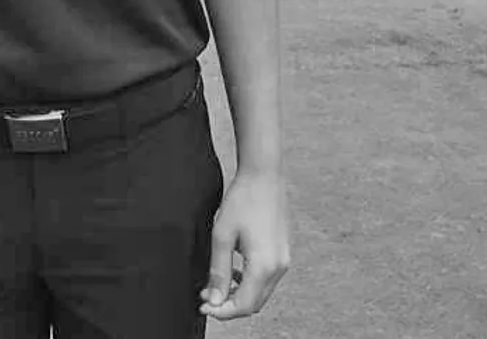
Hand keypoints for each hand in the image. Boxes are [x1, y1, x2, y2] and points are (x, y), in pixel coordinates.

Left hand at [199, 169, 289, 320]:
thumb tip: (214, 299)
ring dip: (239, 294)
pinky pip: (266, 279)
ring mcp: (283, 260)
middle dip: (229, 305)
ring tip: (216, 284)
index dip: (222, 311)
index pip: (243, 305)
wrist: (263, 175)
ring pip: (260, 293)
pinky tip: (233, 270)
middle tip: (206, 296)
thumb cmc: (242, 199)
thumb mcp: (222, 235)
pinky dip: (249, 282)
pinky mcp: (282, 252)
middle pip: (254, 303)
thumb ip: (218, 271)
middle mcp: (278, 267)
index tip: (203, 306)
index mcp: (264, 266)